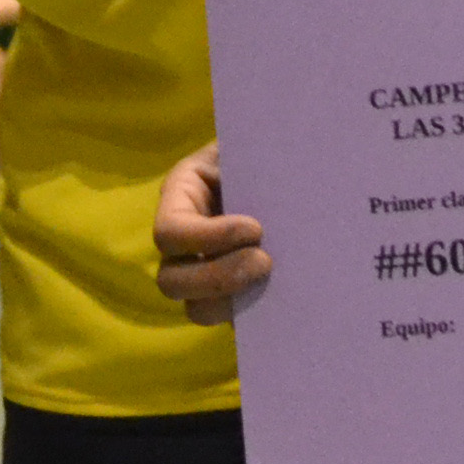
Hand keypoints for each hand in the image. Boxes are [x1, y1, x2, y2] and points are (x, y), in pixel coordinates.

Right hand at [150, 143, 273, 320]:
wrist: (293, 171)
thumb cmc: (268, 150)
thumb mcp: (252, 145)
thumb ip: (249, 156)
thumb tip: (262, 166)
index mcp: (181, 197)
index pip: (170, 232)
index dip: (207, 238)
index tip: (256, 228)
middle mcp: (183, 242)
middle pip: (171, 281)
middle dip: (217, 277)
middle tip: (266, 260)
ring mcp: (205, 273)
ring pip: (196, 308)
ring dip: (232, 300)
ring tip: (275, 279)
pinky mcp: (234, 296)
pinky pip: (233, 317)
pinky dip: (256, 315)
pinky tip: (288, 302)